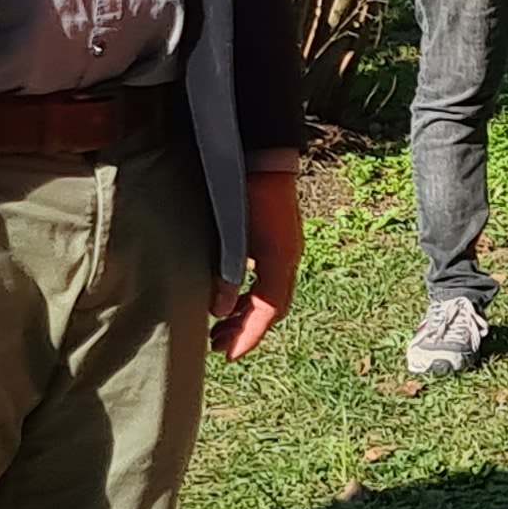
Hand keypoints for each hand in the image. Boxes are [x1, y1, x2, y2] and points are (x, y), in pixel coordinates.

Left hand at [214, 167, 303, 358]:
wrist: (263, 154)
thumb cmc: (245, 190)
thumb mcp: (232, 234)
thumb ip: (227, 272)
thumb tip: (220, 309)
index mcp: (280, 259)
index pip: (268, 310)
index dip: (249, 335)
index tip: (229, 354)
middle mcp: (289, 257)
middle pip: (273, 306)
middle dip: (247, 329)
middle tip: (218, 345)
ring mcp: (286, 248)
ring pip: (271, 293)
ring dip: (249, 312)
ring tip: (221, 325)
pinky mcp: (279, 239)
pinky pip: (268, 277)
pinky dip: (251, 293)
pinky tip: (231, 293)